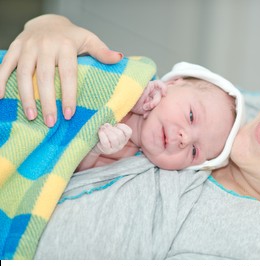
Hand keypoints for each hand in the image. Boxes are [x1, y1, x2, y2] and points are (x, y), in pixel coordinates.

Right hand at [0, 14, 122, 126]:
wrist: (48, 21)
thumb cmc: (71, 36)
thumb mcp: (89, 39)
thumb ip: (102, 51)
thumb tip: (119, 58)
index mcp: (65, 46)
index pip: (68, 74)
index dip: (68, 95)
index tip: (69, 114)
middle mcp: (45, 45)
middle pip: (45, 77)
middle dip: (47, 101)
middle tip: (51, 122)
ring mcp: (27, 46)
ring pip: (24, 74)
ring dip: (26, 96)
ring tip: (31, 116)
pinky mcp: (14, 48)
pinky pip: (5, 65)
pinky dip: (0, 81)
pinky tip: (0, 98)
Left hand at [93, 123, 131, 154]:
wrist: (97, 146)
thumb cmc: (105, 136)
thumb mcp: (111, 131)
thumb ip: (112, 126)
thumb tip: (107, 124)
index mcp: (125, 138)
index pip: (128, 132)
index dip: (122, 126)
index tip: (116, 124)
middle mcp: (121, 144)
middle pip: (120, 134)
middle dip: (112, 128)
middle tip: (105, 125)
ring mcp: (115, 149)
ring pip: (114, 138)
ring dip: (107, 131)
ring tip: (102, 128)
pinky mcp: (107, 150)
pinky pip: (106, 142)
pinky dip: (102, 135)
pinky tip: (100, 131)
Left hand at [131, 80, 166, 116]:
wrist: (122, 101)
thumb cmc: (128, 91)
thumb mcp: (136, 86)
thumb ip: (144, 85)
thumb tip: (150, 84)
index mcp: (149, 86)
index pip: (160, 84)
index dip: (164, 88)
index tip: (164, 94)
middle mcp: (150, 93)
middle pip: (159, 96)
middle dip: (155, 101)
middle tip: (150, 105)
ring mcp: (149, 101)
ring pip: (156, 105)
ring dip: (151, 108)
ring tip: (144, 108)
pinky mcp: (146, 109)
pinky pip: (151, 112)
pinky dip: (148, 114)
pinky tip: (144, 115)